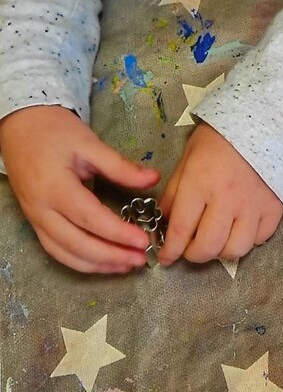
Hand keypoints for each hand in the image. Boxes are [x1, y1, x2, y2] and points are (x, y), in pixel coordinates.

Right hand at [0, 106, 160, 272]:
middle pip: (77, 243)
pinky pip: (58, 251)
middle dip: (111, 256)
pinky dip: (83, 262)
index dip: (118, 233)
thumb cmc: (55, 132)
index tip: (143, 240)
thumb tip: (154, 178)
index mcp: (55, 188)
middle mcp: (41, 209)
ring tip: (128, 265)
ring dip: (98, 265)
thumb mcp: (89, 143)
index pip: (90, 218)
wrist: (20, 126)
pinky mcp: (36, 223)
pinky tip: (106, 263)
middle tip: (141, 259)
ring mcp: (36, 219)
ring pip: (65, 253)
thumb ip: (121, 166)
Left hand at [158, 122, 282, 264]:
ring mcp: (253, 207)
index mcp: (200, 185)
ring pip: (235, 250)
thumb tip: (167, 221)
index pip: (181, 230)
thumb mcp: (188, 158)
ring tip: (217, 240)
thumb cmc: (221, 139)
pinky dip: (247, 239)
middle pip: (208, 248)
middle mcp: (226, 201)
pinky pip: (259, 239)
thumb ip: (175, 192)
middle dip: (193, 255)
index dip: (170, 251)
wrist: (266, 124)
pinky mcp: (274, 209)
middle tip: (190, 249)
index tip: (165, 258)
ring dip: (221, 251)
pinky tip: (240, 228)